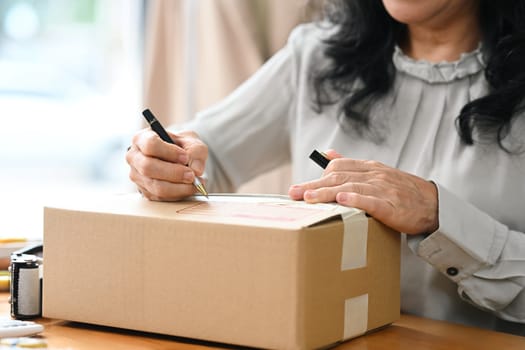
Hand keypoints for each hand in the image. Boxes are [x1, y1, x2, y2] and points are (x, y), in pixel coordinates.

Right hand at [126, 129, 207, 200]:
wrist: (180, 157)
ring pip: (155, 186)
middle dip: (173, 173)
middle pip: (148, 167)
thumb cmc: (182, 147)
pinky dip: (177, 194)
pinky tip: (188, 189)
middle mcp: (135, 157)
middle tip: (192, 175)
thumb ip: (196, 152)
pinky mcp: (144, 191)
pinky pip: (160, 197)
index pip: (150, 145)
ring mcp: (137, 176)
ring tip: (195, 184)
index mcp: (141, 139)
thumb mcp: (192, 142)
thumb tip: (196, 170)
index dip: (169, 152)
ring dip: (178, 187)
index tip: (185, 157)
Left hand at [288, 151, 437, 234]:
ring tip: (309, 198)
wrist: (433, 205)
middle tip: (294, 193)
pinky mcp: (392, 206)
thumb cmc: (400, 190)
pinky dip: (356, 199)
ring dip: (328, 192)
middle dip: (314, 185)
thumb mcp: (376, 173)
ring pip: (351, 187)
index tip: (301, 188)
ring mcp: (383, 189)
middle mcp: (374, 175)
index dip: (318, 176)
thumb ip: (351, 164)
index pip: (339, 165)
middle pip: (339, 176)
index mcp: (369, 168)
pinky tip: (342, 200)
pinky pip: (373, 200)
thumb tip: (328, 154)